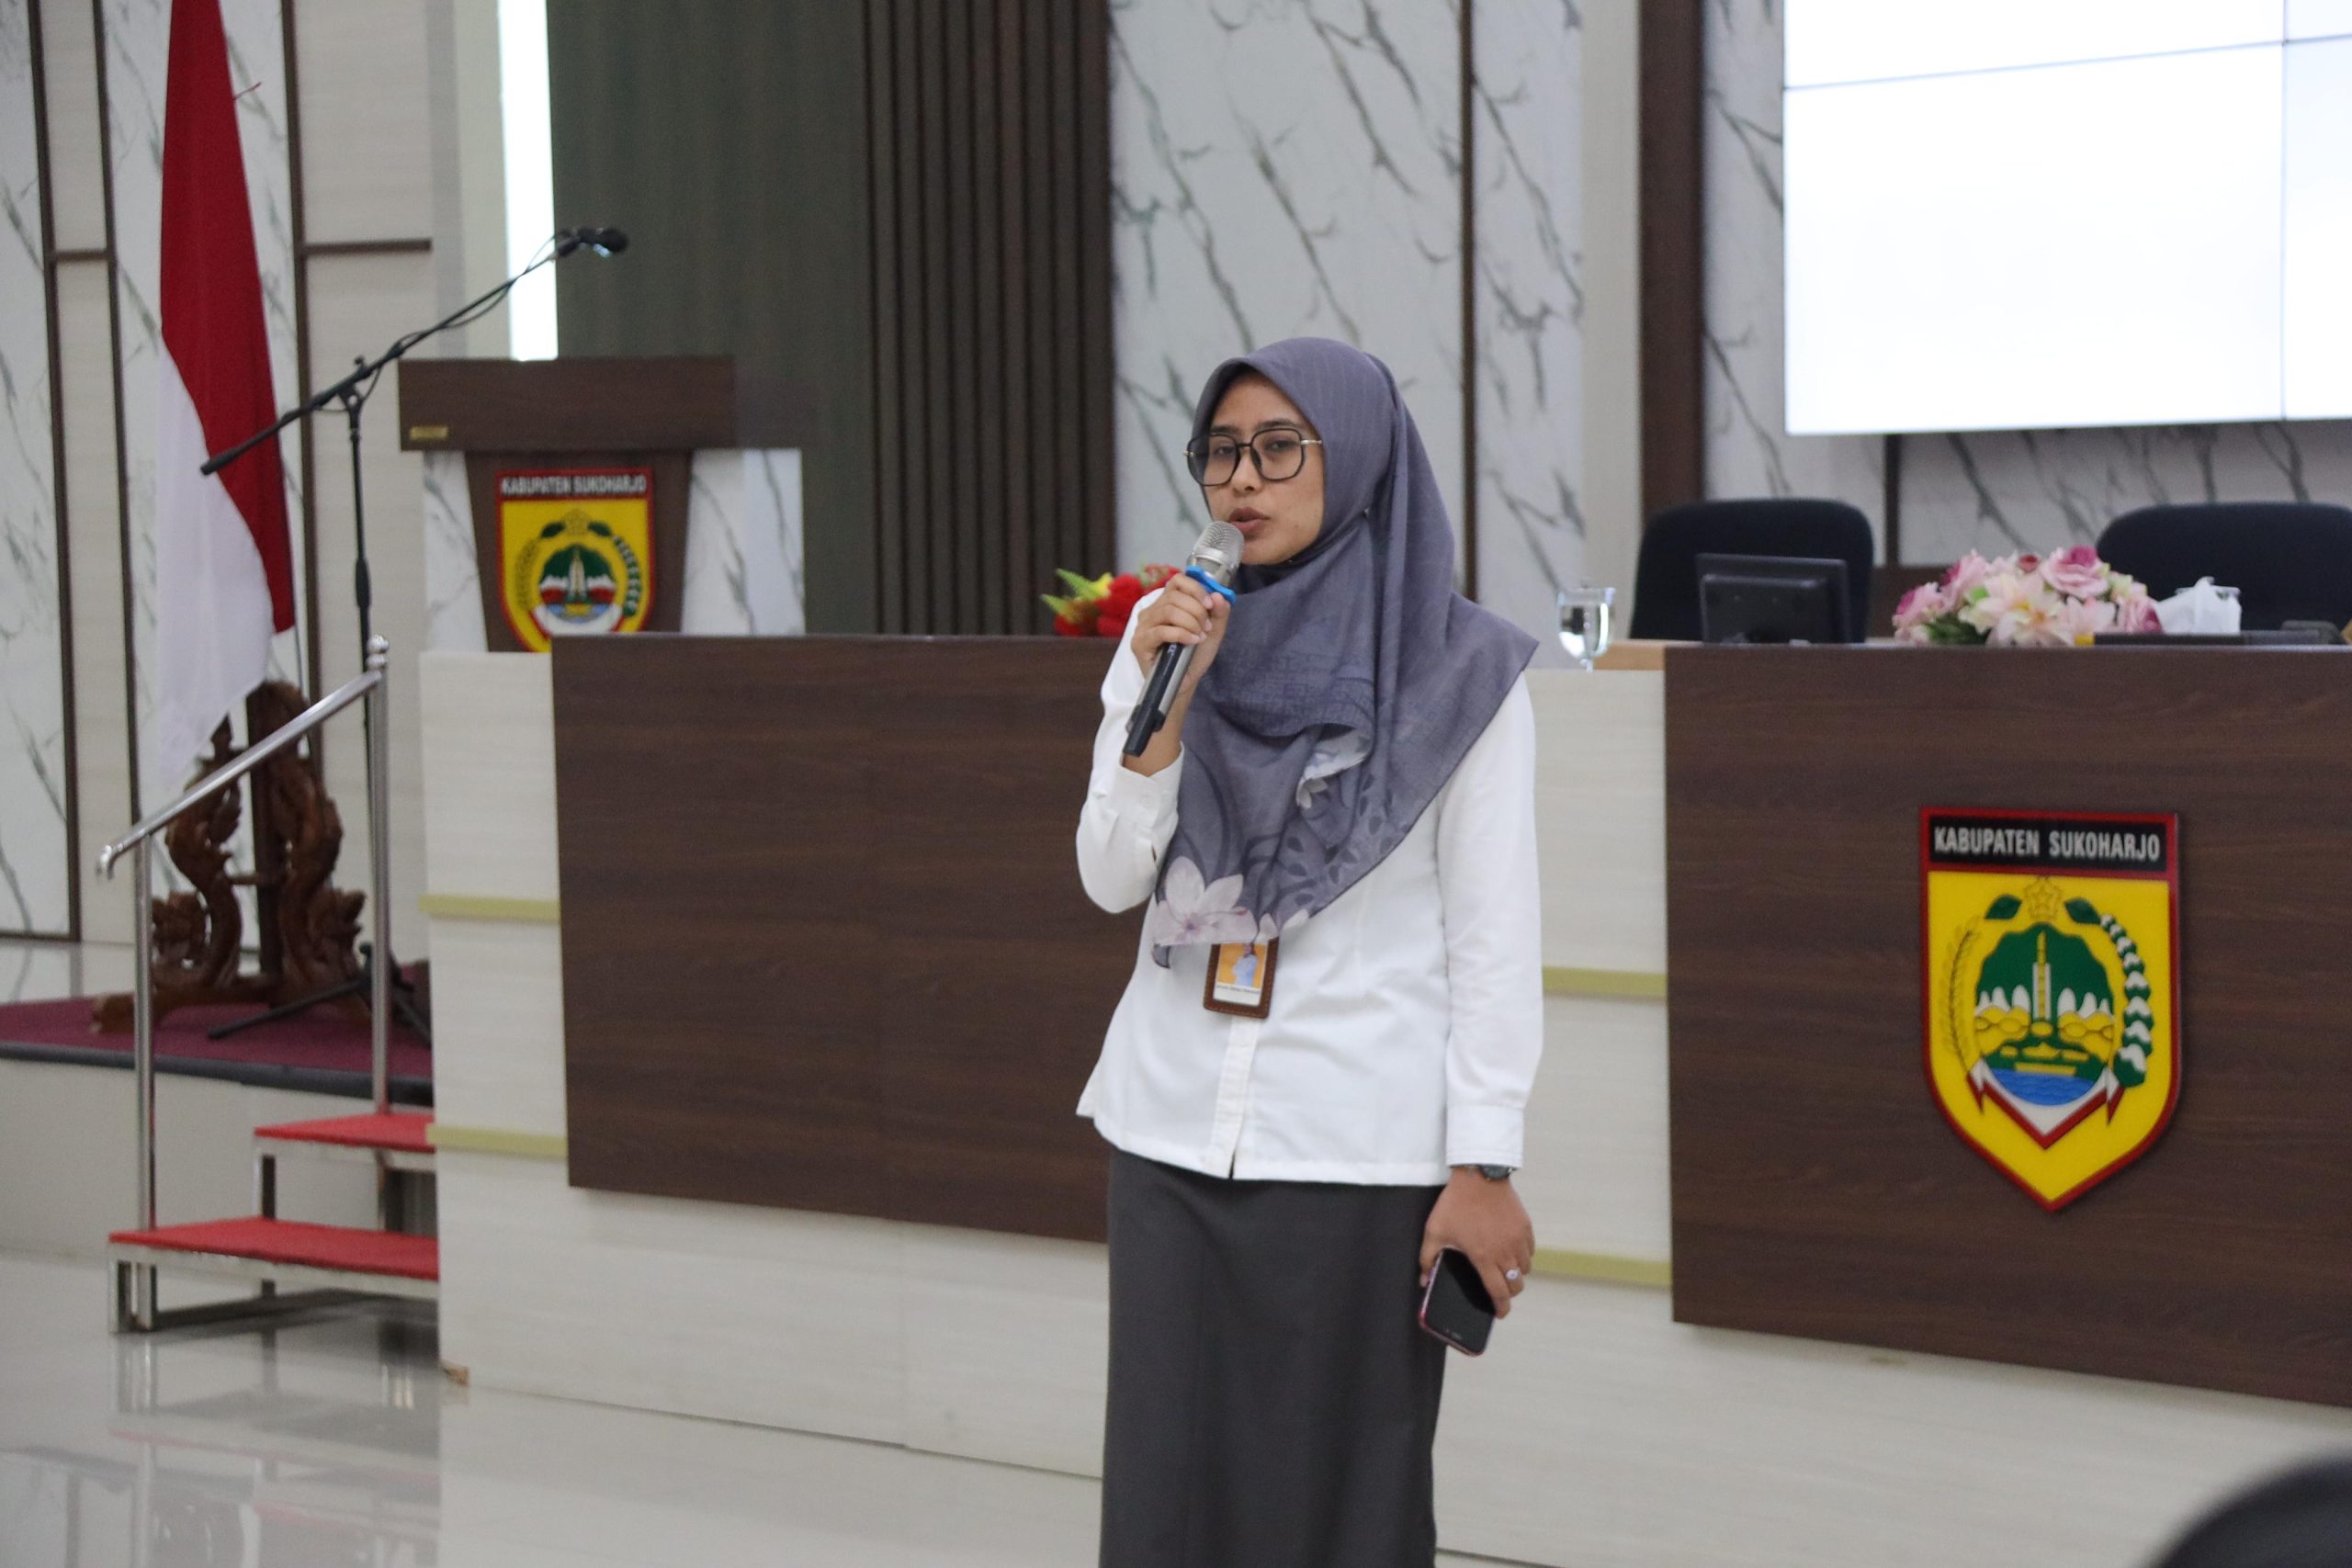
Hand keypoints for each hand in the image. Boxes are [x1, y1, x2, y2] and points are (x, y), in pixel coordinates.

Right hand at [1129, 574, 1228, 697]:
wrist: (1185, 683)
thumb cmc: (1194, 656)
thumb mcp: (1213, 632)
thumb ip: (1219, 613)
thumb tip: (1218, 595)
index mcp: (1167, 603)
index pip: (1177, 581)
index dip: (1196, 589)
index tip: (1210, 605)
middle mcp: (1152, 611)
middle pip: (1174, 596)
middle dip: (1196, 610)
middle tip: (1206, 627)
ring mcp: (1143, 626)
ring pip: (1168, 611)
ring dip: (1190, 622)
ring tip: (1199, 636)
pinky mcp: (1139, 642)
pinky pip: (1161, 630)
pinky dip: (1181, 634)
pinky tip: (1192, 641)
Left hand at [1419, 1169, 1534, 1318]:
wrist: (1479, 1175)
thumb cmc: (1455, 1203)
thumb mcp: (1435, 1231)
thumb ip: (1427, 1259)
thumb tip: (1423, 1280)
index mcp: (1484, 1257)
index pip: (1499, 1292)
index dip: (1501, 1308)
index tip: (1500, 1314)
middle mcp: (1505, 1251)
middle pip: (1517, 1284)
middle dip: (1509, 1293)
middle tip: (1499, 1291)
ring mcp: (1518, 1238)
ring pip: (1525, 1268)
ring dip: (1517, 1274)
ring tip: (1504, 1269)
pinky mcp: (1525, 1226)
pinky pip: (1530, 1249)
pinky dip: (1523, 1255)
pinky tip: (1511, 1250)